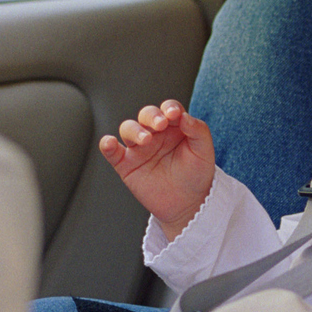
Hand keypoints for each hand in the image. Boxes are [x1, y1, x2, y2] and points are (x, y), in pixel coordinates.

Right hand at [99, 100, 215, 236]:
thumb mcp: (204, 151)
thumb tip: (185, 116)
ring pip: (129, 129)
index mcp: (174, 127)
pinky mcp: (126, 164)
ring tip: (145, 140)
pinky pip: (112, 152)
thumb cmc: (196, 174)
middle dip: (151, 116)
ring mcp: (139, 148)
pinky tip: (109, 142)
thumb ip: (198, 130)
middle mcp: (155, 134)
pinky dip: (107, 145)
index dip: (170, 108)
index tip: (174, 114)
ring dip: (134, 130)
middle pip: (146, 115)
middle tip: (160, 125)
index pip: (168, 109)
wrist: (188, 204)